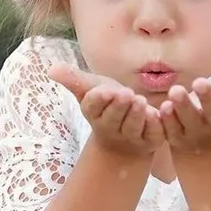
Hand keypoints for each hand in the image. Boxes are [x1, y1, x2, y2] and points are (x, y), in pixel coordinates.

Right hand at [48, 64, 164, 156]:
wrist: (124, 140)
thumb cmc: (107, 107)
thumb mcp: (92, 90)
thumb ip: (74, 80)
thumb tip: (51, 69)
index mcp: (94, 113)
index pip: (93, 106)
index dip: (99, 99)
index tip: (106, 90)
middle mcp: (110, 128)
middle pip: (113, 119)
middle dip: (119, 106)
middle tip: (126, 93)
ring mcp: (131, 137)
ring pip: (133, 127)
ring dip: (137, 115)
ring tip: (141, 101)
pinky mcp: (151, 141)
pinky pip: (154, 135)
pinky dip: (156, 125)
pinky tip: (158, 113)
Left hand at [159, 59, 210, 152]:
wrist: (204, 144)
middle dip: (207, 98)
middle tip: (199, 82)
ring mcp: (195, 133)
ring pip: (189, 121)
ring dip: (183, 107)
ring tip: (176, 91)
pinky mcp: (176, 138)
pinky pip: (169, 130)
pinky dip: (165, 121)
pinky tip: (161, 108)